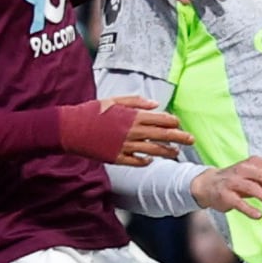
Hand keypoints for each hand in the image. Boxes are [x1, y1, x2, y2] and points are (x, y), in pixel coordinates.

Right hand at [57, 95, 191, 165]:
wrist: (70, 129)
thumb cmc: (91, 112)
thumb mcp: (113, 101)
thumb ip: (135, 101)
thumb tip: (155, 104)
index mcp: (132, 116)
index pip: (159, 119)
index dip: (172, 122)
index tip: (179, 124)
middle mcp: (132, 132)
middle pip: (161, 136)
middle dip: (179, 137)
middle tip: (191, 140)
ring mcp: (124, 147)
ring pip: (152, 151)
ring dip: (166, 152)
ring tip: (176, 153)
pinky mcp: (116, 158)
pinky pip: (136, 161)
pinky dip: (145, 161)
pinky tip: (150, 161)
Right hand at [191, 155, 261, 218]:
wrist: (209, 184)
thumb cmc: (240, 179)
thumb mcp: (260, 174)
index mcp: (255, 162)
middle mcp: (244, 169)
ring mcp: (233, 182)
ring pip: (252, 188)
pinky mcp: (225, 195)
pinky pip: (238, 202)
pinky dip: (249, 209)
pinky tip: (259, 216)